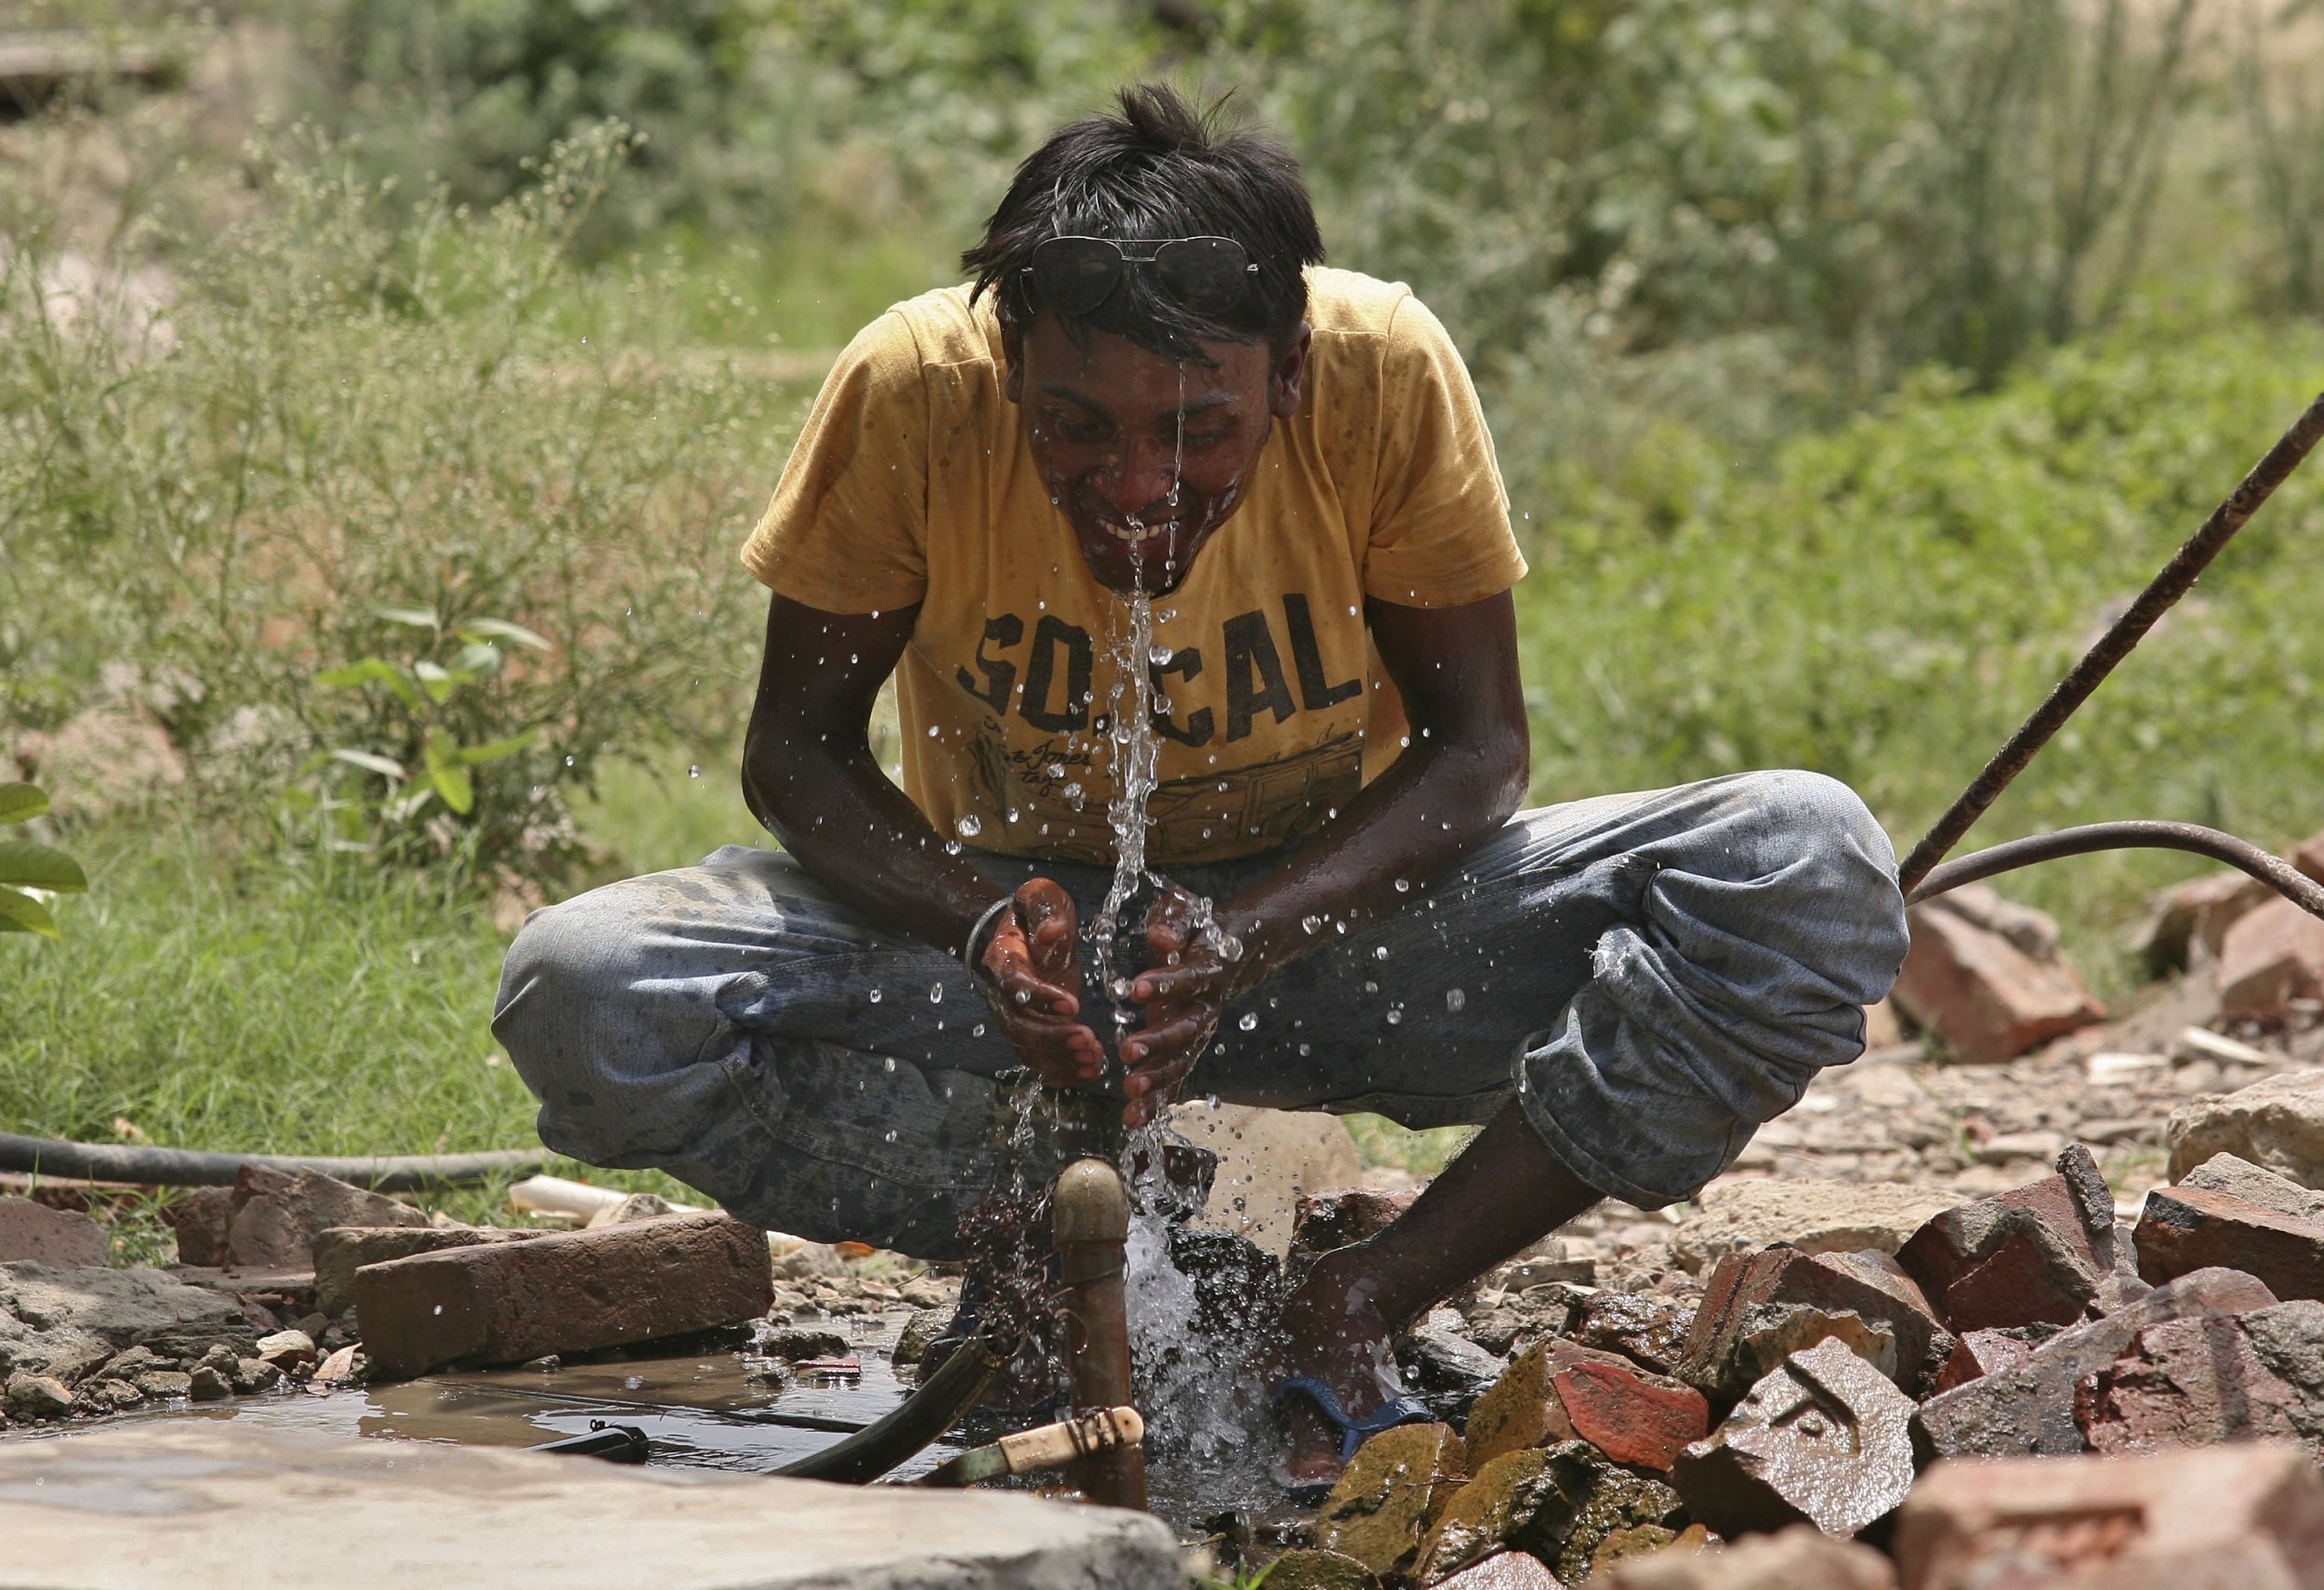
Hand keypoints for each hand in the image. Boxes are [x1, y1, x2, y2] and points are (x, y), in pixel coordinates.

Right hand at [976, 877, 1104, 1089]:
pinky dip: (1064, 1070)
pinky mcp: (1031, 1030)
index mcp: (1003, 958)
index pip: (1015, 984)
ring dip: (1060, 1059)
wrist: (1023, 932)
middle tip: (1086, 1039)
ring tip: (1093, 1057)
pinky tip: (1091, 1069)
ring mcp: (1014, 1016)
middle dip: (1053, 1037)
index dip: (1041, 998)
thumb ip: (1045, 910)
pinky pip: (1040, 1060)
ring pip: (1028, 1049)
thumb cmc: (1036, 914)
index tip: (1072, 1005)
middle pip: (1018, 1026)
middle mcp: (1002, 994)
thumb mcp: (1041, 897)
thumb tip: (1052, 931)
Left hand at [1121, 886, 1248, 1127]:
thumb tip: (1161, 935)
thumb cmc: (1200, 927)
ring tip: (1130, 1096)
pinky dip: (1158, 1100)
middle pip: (1187, 1030)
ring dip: (1158, 1081)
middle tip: (1129, 1051)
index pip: (1188, 977)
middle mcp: (1206, 1006)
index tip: (1138, 987)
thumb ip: (1175, 919)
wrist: (1235, 949)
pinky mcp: (1188, 1047)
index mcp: (1207, 969)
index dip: (1167, 983)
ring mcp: (1199, 1031)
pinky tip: (1136, 1119)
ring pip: (1182, 1061)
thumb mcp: (1187, 910)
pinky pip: (1176, 1077)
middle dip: (1159, 1043)